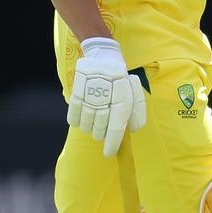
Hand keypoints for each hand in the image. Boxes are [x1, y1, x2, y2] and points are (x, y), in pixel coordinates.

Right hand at [67, 37, 145, 156]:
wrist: (104, 58)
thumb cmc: (121, 80)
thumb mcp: (134, 93)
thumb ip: (138, 112)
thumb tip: (134, 130)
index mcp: (122, 101)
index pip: (115, 129)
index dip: (112, 144)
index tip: (108, 153)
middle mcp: (105, 101)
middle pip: (99, 129)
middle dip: (101, 134)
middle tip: (101, 132)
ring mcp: (89, 97)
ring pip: (86, 124)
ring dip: (89, 128)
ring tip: (92, 123)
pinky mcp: (77, 92)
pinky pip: (73, 114)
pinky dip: (76, 120)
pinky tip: (79, 120)